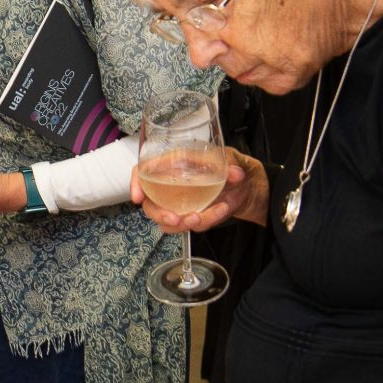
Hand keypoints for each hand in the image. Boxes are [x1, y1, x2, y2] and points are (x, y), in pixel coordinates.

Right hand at [130, 150, 267, 232]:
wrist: (246, 185)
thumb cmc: (229, 165)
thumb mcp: (230, 158)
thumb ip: (230, 165)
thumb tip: (234, 174)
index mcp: (171, 164)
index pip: (142, 171)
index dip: (136, 183)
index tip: (138, 197)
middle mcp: (170, 185)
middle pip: (150, 203)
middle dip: (160, 214)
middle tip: (175, 219)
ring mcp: (179, 204)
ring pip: (168, 221)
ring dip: (183, 223)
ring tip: (200, 217)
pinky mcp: (192, 216)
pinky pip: (193, 224)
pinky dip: (208, 219)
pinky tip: (221, 209)